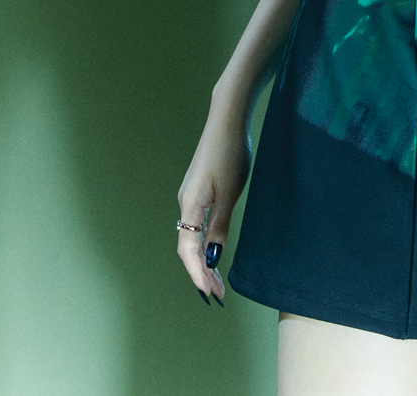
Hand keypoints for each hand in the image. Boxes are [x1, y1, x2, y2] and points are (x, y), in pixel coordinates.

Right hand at [176, 103, 251, 305]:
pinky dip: (204, 242)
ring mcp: (190, 196)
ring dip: (203, 259)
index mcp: (190, 205)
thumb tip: (214, 256)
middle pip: (188, 247)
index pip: (188, 250)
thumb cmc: (231, 153)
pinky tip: (214, 251)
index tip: (208, 294)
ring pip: (192, 237)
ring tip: (216, 281)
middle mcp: (185, 203)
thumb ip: (220, 225)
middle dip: (201, 273)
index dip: (197, 274)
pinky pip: (197, 224)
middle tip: (217, 295)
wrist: (227, 120)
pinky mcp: (198, 190)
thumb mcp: (231, 193)